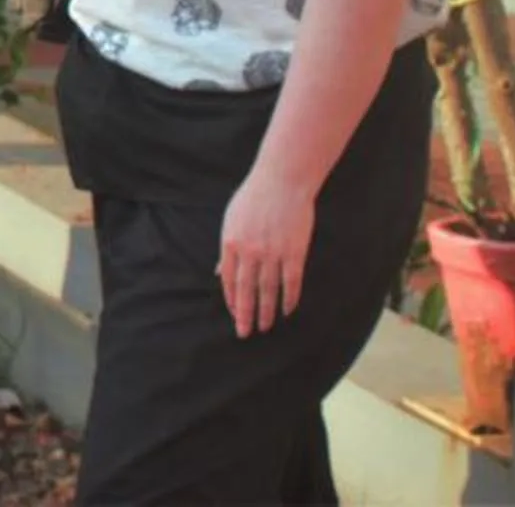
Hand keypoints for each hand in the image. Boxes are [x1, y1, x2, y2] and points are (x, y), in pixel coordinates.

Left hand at [216, 164, 315, 337]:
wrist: (282, 180)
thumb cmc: (254, 198)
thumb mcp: (231, 220)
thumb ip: (227, 249)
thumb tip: (220, 272)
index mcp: (231, 243)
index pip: (230, 280)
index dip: (232, 301)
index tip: (234, 316)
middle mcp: (250, 251)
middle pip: (247, 290)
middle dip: (245, 315)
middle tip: (246, 333)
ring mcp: (273, 253)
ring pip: (269, 290)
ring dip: (267, 311)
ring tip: (265, 327)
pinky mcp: (294, 252)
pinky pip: (291, 282)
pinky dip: (290, 299)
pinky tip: (288, 311)